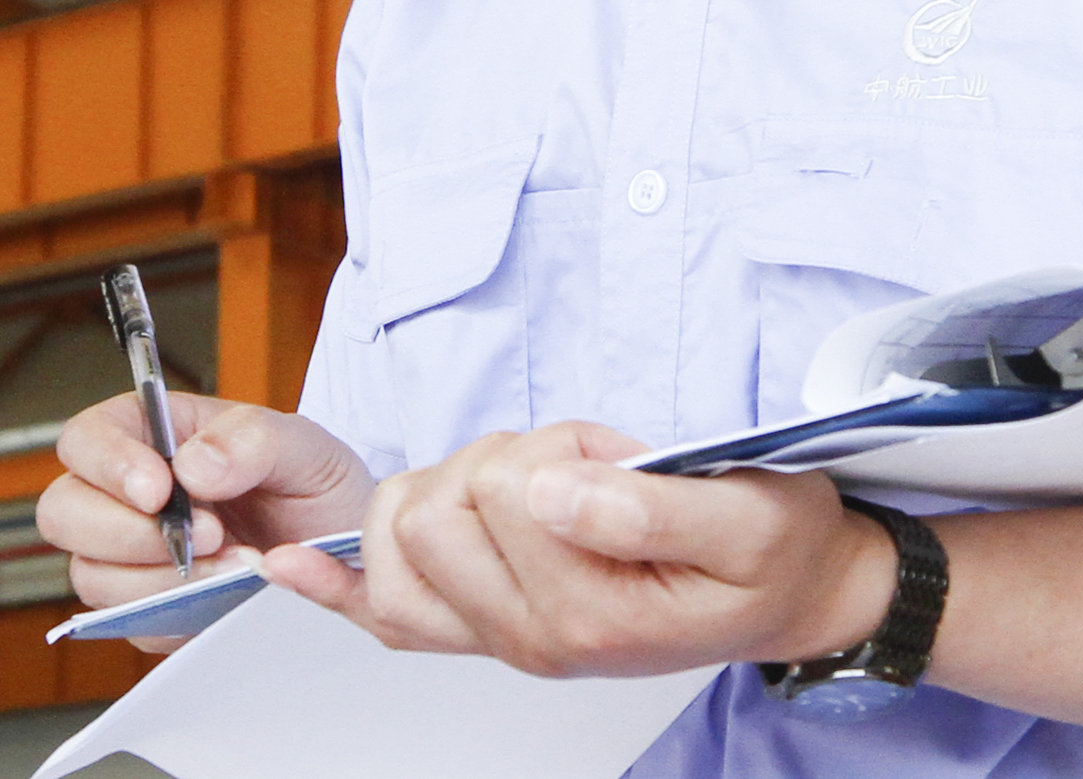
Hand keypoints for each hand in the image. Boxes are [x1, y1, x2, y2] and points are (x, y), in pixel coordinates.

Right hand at [39, 393, 374, 624]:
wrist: (341, 549)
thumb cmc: (312, 484)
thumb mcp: (301, 445)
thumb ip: (250, 440)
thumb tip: (192, 466)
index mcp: (152, 434)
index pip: (85, 438)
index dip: (106, 464)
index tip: (158, 489)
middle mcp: (126, 495)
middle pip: (64, 512)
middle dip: (129, 531)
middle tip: (209, 532)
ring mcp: (130, 556)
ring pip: (89, 574)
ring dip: (159, 576)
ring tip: (232, 561)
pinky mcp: (146, 609)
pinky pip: (127, 621)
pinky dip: (174, 611)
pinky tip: (222, 591)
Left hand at [260, 421, 897, 678]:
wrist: (787, 594)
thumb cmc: (771, 552)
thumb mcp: (750, 514)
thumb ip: (651, 505)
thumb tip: (549, 488)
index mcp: (589, 610)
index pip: (505, 489)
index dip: (563, 446)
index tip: (621, 456)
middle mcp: (530, 635)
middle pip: (436, 509)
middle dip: (505, 458)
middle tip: (583, 466)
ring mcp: (500, 636)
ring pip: (401, 535)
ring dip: (461, 481)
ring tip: (545, 485)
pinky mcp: (486, 628)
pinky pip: (383, 614)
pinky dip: (335, 585)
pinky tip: (296, 566)